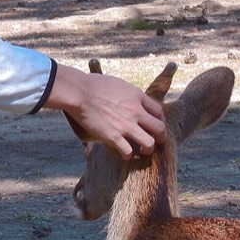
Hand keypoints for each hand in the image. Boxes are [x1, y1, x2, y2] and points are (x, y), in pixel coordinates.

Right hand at [45, 66, 165, 158]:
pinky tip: (125, 154)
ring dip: (148, 149)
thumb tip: (132, 99)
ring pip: (149, 143)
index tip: (155, 126)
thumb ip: (129, 94)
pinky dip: (128, 155)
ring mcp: (125, 125)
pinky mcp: (113, 136)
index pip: (159, 112)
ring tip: (142, 151)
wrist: (78, 92)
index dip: (160, 121)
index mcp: (137, 96)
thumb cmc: (93, 85)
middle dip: (161, 138)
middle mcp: (135, 111)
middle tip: (155, 142)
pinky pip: (128, 152)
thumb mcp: (118, 84)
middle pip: (160, 129)